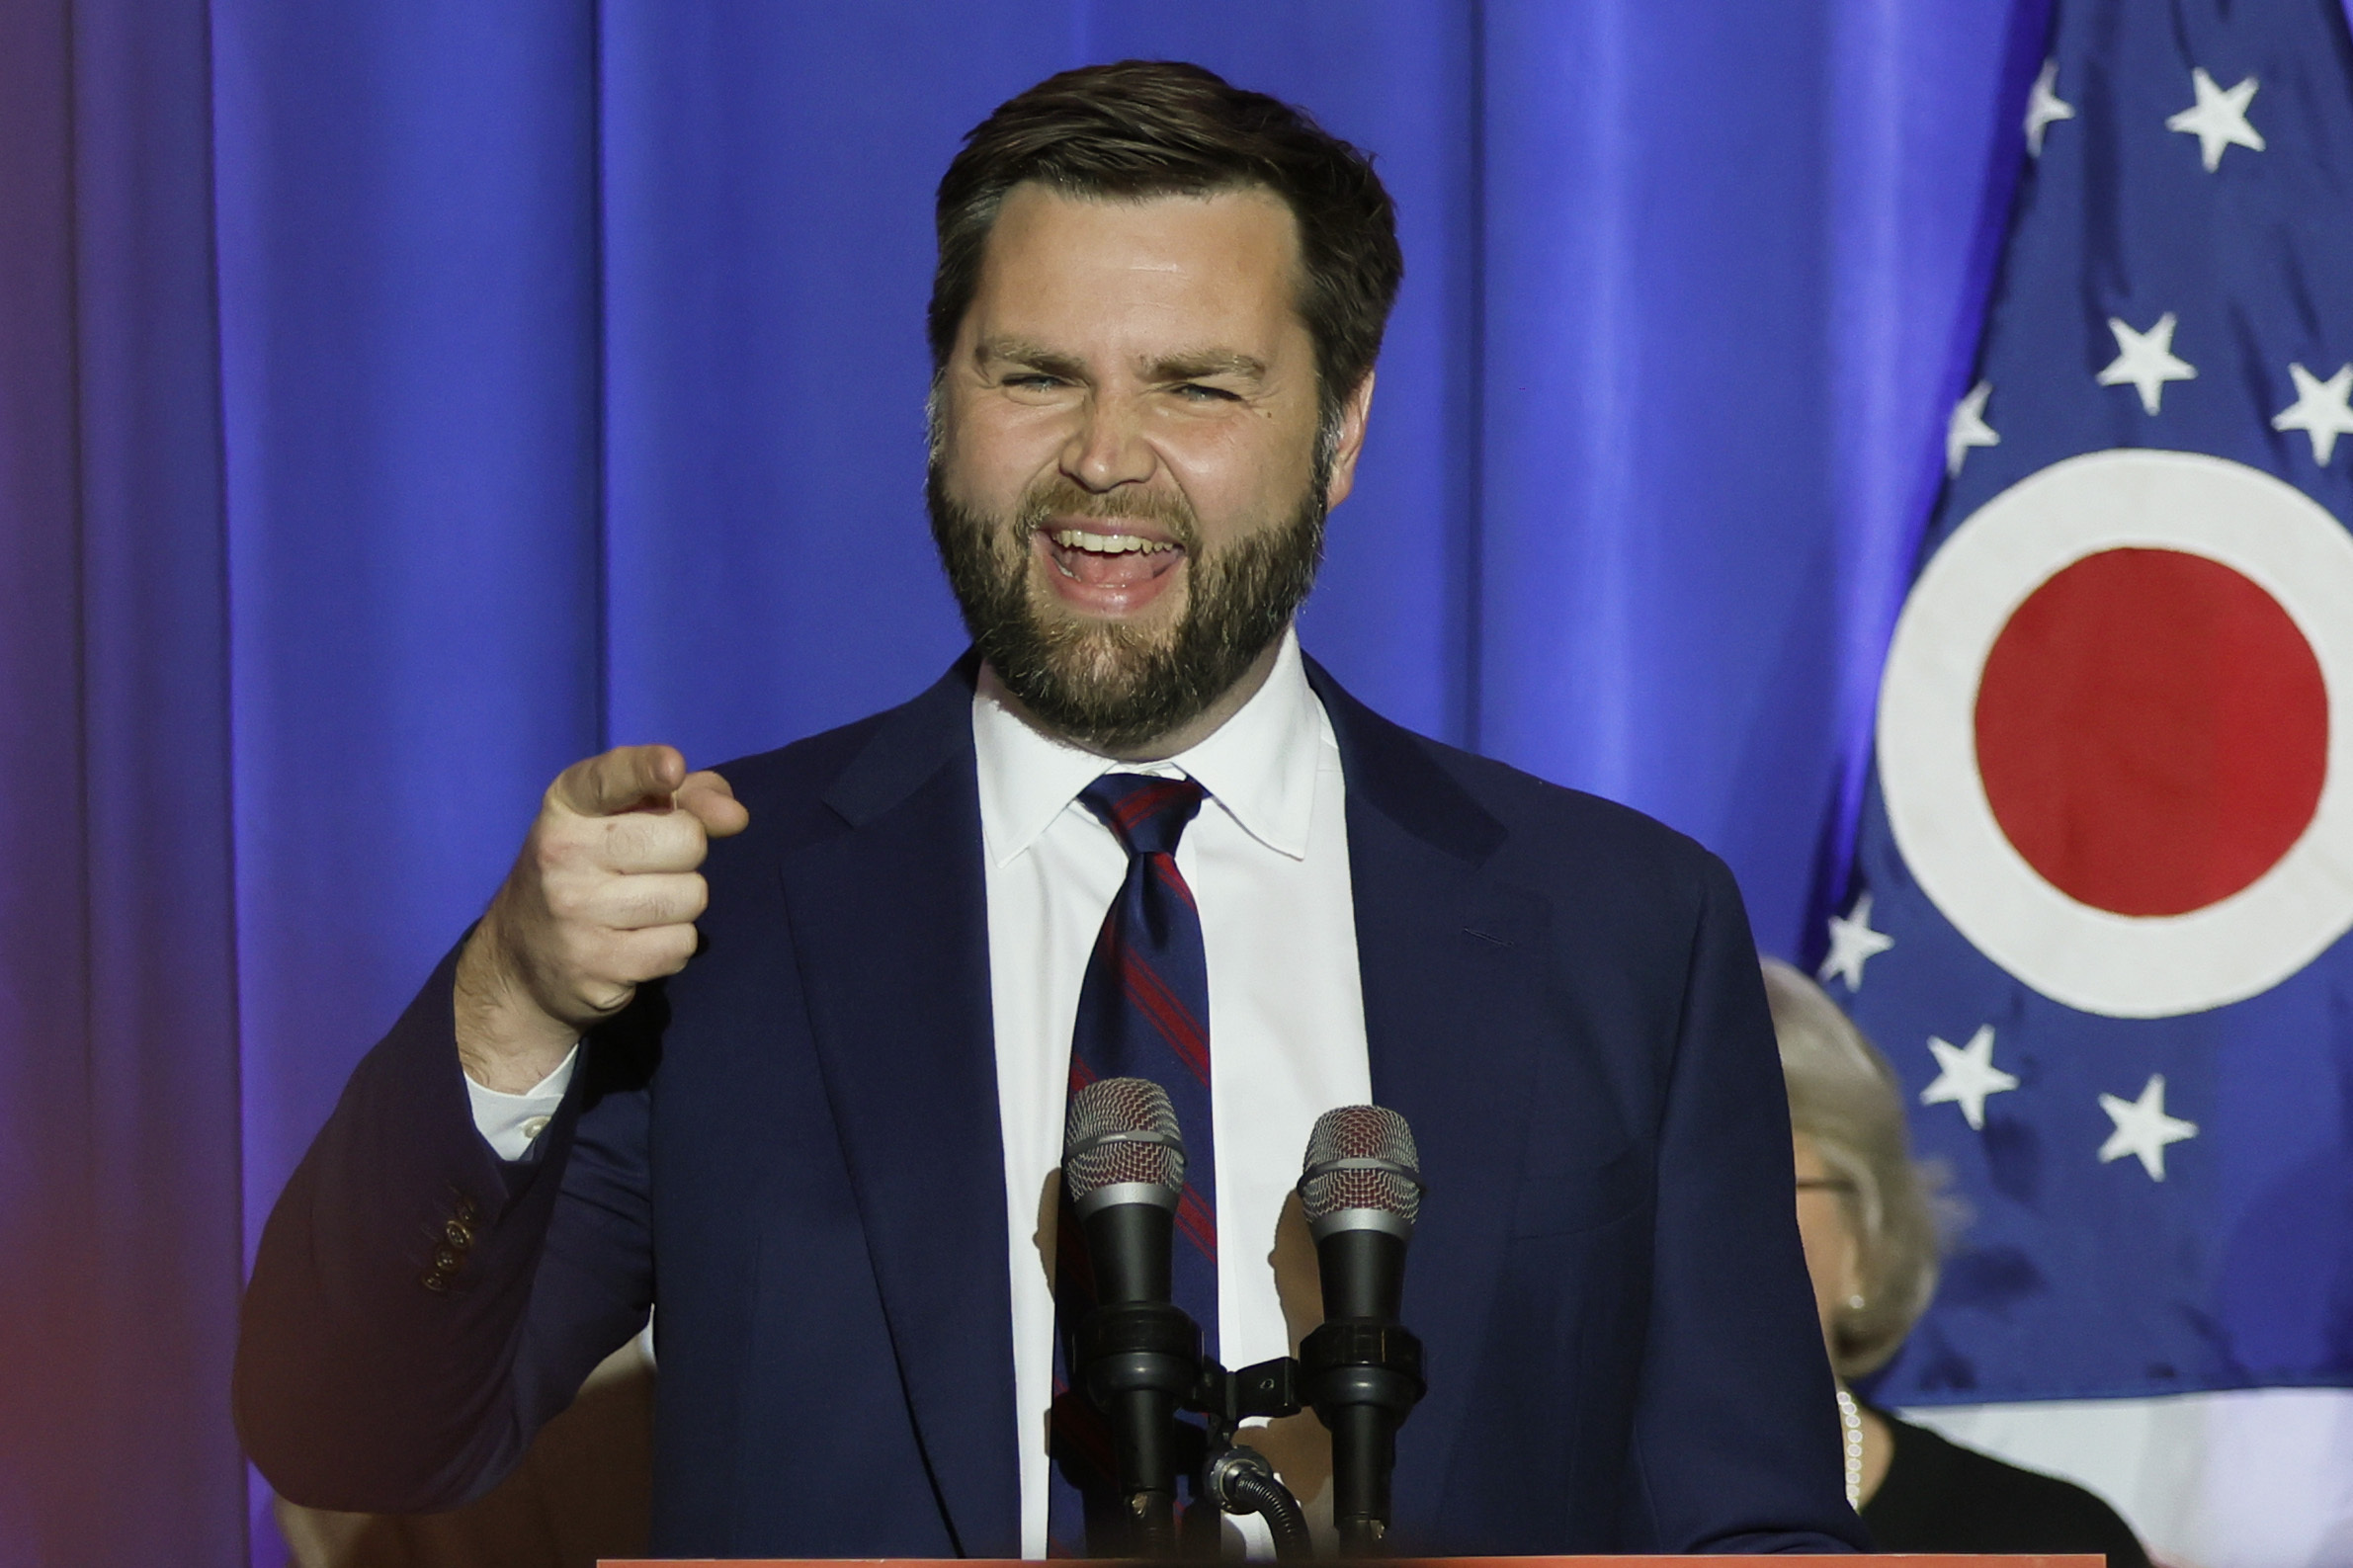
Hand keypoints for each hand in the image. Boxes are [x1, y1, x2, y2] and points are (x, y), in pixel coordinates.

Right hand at [454, 745, 748, 1091]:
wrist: (521, 958)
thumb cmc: (591, 868)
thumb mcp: (623, 818)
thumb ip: (686, 797)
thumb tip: (734, 816)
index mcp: (567, 804)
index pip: (612, 777)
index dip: (648, 770)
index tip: (672, 769)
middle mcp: (562, 852)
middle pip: (687, 839)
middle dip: (688, 854)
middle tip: (651, 868)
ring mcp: (575, 912)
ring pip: (691, 896)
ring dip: (682, 905)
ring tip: (640, 908)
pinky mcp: (594, 966)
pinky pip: (680, 945)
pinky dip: (672, 946)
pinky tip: (636, 943)